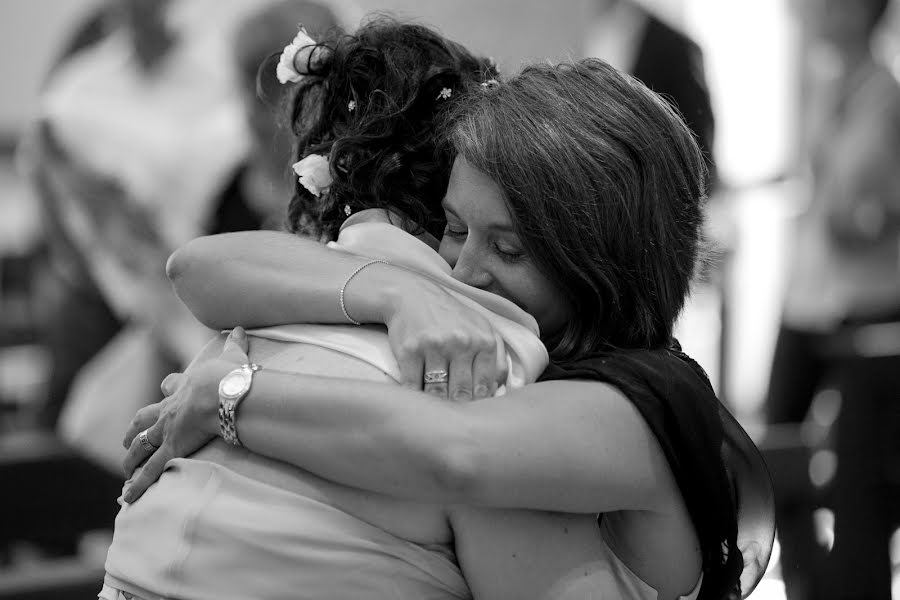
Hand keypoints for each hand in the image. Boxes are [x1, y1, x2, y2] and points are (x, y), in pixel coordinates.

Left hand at [120, 328, 250, 501]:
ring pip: (141, 447)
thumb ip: (235, 344)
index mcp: (183, 389)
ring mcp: (168, 431)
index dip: (169, 390)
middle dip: (135, 429)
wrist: (224, 393)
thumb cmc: (229, 376)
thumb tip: (239, 328)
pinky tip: (128, 497)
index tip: (166, 390)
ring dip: (131, 458)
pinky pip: (152, 471)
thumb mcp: (233, 357)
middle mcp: (169, 411)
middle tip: (128, 438)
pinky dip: (139, 485)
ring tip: (125, 469)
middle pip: (144, 419)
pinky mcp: (173, 449)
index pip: (170, 387)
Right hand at [384, 277, 507, 401]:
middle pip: (461, 392)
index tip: (470, 411)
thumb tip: (500, 390)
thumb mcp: (481, 328)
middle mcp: (461, 342)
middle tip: (453, 416)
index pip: (484, 386)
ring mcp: (434, 346)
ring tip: (436, 410)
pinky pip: (413, 386)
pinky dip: (415, 396)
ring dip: (436, 404)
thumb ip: (497, 357)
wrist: (412, 296)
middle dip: (457, 407)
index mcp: (483, 340)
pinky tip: (417, 399)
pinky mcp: (409, 351)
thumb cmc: (451, 317)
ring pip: (437, 392)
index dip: (477, 404)